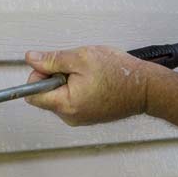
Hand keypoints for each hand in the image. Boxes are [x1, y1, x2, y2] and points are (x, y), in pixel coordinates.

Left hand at [23, 46, 164, 125]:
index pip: (32, 95)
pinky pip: (72, 100)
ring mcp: (79, 118)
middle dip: (55, 77)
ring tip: (89, 76)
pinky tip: (94, 82)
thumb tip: (31, 59)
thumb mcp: (82, 58)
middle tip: (77, 69)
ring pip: (59, 96)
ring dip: (68, 82)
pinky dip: (78, 88)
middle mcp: (70, 117)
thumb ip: (52, 60)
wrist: (146, 88)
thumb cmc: (119, 73)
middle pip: (45, 95)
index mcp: (66, 104)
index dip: (38, 76)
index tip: (53, 66)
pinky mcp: (87, 116)